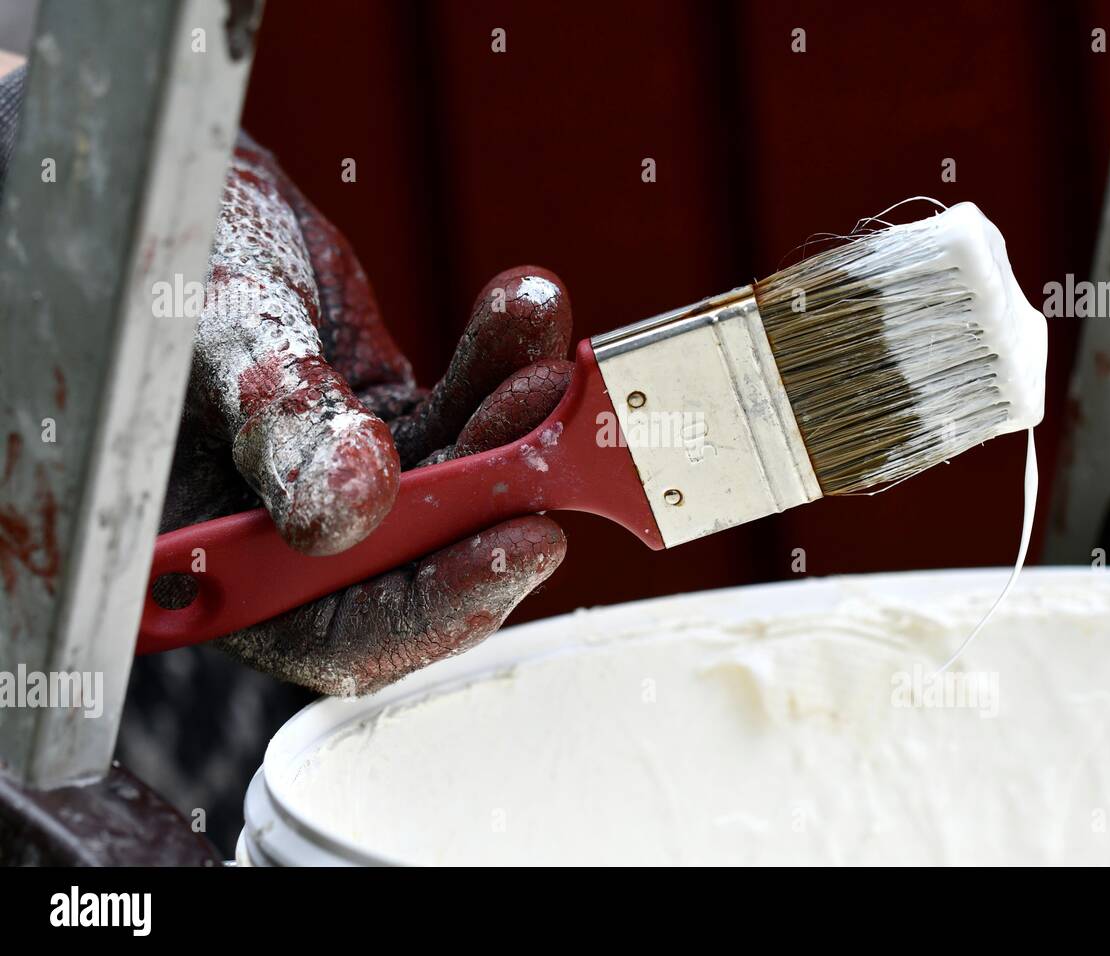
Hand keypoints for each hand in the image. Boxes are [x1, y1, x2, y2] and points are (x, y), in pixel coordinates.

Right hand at [160, 134, 569, 695]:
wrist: (188, 181)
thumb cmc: (165, 253)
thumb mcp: (214, 334)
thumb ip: (283, 423)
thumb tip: (350, 509)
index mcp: (211, 557)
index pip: (334, 632)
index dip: (435, 606)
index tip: (523, 545)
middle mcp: (285, 536)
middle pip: (419, 561)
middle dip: (496, 491)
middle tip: (555, 425)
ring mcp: (344, 482)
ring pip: (458, 482)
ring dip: (512, 417)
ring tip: (542, 346)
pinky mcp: (386, 426)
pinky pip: (461, 413)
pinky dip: (499, 367)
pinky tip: (524, 313)